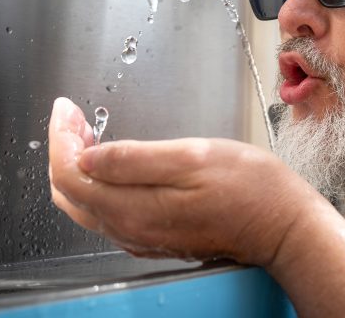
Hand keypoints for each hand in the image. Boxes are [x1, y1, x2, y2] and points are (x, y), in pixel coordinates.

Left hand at [47, 97, 326, 265]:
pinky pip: (108, 212)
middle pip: (71, 192)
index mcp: (134, 209)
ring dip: (78, 165)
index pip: (71, 174)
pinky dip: (98, 182)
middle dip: (63, 149)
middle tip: (72, 115)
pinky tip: (111, 161)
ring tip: (86, 130)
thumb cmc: (250, 188)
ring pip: (87, 204)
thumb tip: (87, 155)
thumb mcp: (194, 157)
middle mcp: (131, 230)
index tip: (65, 107)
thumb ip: (134, 158)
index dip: (61, 136)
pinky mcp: (156, 236)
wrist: (284, 226)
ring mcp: (142, 236)